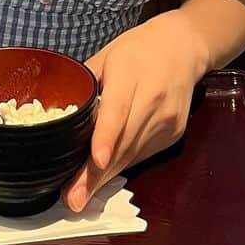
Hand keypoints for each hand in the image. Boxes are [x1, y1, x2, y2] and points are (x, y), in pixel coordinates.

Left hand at [63, 11, 207, 212]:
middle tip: (74, 199)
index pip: (118, 109)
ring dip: (106, 177)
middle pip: (124, 141)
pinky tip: (105, 174)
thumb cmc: (137, 49)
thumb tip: (61, 115)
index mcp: (130, 72)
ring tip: (82, 195)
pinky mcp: (175, 133)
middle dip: (97, 174)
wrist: (183, 46)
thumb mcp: (106, 56)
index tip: (96, 160)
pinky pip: (143, 154)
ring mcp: (167, 119)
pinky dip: (123, 164)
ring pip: (133, 154)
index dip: (106, 136)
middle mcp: (153, 98)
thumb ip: (86, 84)